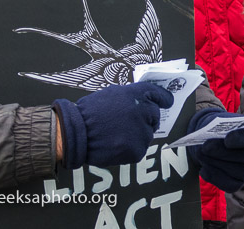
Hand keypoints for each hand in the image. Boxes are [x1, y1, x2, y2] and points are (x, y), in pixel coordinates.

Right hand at [53, 82, 173, 168]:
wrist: (76, 133)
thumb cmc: (89, 113)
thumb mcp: (111, 94)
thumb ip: (130, 97)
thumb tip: (144, 102)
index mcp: (135, 94)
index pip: (156, 93)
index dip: (163, 97)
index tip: (168, 101)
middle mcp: (142, 111)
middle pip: (154, 115)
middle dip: (145, 119)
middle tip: (128, 123)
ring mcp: (141, 132)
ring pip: (147, 134)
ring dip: (137, 135)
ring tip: (117, 135)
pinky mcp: (137, 150)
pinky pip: (139, 148)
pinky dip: (130, 149)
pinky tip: (116, 145)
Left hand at [186, 109, 243, 192]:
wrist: (214, 142)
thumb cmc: (218, 130)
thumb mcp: (217, 123)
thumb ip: (213, 129)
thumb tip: (206, 145)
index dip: (240, 139)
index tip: (227, 140)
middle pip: (237, 156)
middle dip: (218, 151)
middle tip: (203, 147)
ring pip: (226, 169)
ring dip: (210, 160)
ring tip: (201, 153)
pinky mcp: (235, 184)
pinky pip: (220, 181)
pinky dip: (209, 172)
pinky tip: (205, 164)